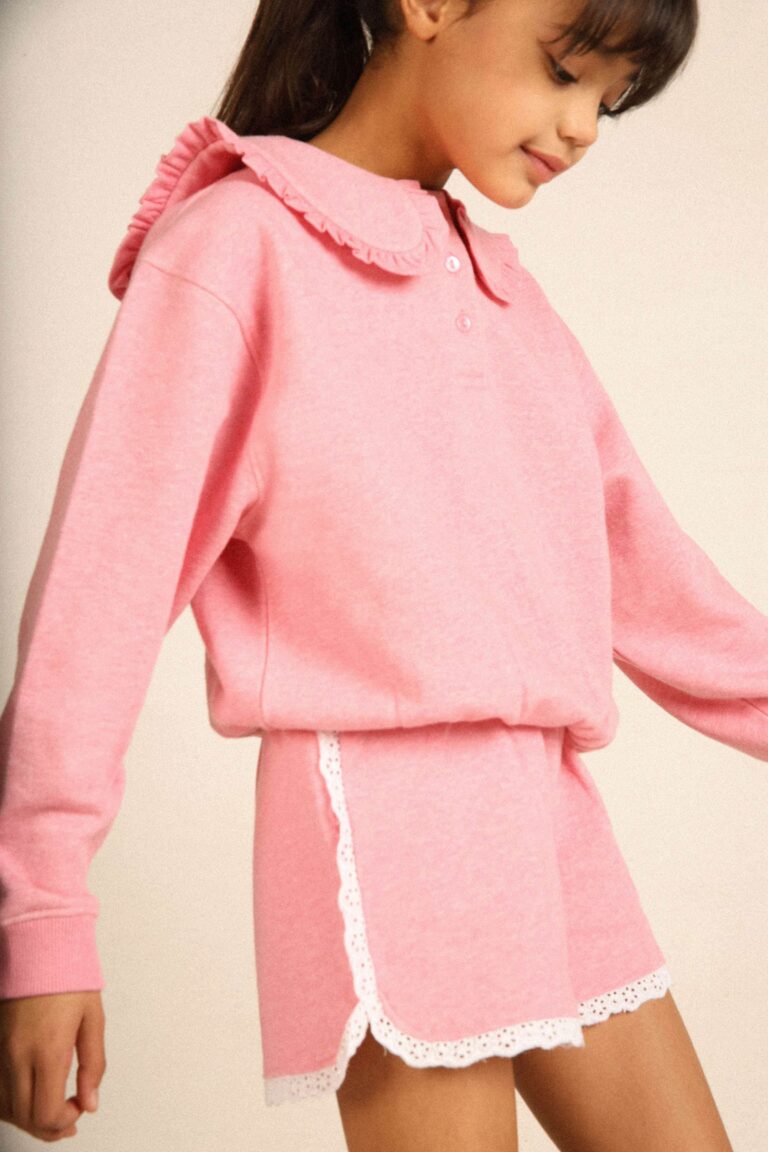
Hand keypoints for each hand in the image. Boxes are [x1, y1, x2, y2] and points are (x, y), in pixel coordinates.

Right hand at [0, 990, 104, 1141]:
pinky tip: (29, 1098)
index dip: (65, 1120)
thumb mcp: (93, 1020)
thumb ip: (93, 1065)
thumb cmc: (68, 976)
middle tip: (70, 1116)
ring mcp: (1, 1052)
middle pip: (24, 1117)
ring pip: (6, 1108)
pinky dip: (11, 1104)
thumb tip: (90, 1102)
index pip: (46, 1112)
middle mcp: (18, 1055)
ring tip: (52, 1112)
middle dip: (50, 1127)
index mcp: (47, 1050)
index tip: (80, 1106)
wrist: (41, 947)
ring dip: (29, 1118)